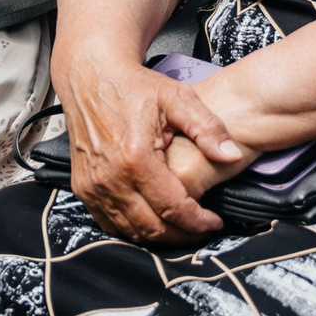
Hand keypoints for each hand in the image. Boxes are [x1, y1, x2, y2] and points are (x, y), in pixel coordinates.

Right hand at [54, 46, 245, 243]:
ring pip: (130, 232)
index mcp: (135, 158)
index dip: (198, 222)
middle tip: (202, 230)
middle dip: (183, 235)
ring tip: (183, 227)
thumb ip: (208, 128)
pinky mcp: (83, 188)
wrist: (91, 78)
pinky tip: (154, 220)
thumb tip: (232, 155)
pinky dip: (134, 229)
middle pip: (152, 228)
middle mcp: (110, 178)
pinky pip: (110, 223)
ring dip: (160, 236)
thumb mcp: (177, 98)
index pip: (173, 208)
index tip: (215, 222)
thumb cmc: (134, 87)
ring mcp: (93, 186)